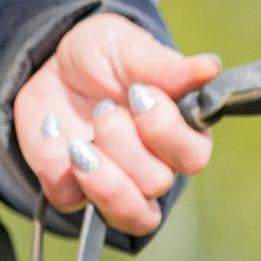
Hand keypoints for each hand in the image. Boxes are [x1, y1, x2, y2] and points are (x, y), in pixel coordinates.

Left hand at [14, 13, 215, 238]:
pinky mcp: (72, 191)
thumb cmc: (102, 56)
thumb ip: (164, 65)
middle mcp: (153, 166)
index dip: (167, 131)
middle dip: (125, 144)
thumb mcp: (128, 47)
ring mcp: (114, 186)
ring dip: (102, 177)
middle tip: (104, 109)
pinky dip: (55, 167)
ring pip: (127, 213)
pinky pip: (68, 200)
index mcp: (178, 131)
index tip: (139, 94)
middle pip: (157, 183)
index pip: (193, 156)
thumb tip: (209, 70)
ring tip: (80, 142)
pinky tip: (51, 130)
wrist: (50, 64)